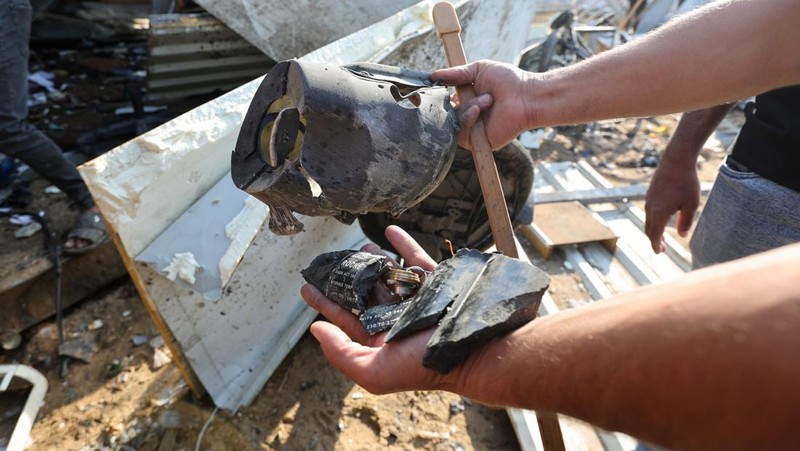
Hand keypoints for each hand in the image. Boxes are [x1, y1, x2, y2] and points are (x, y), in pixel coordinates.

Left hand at [301, 225, 456, 393]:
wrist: (472, 352)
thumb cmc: (422, 366)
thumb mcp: (373, 371)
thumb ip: (341, 353)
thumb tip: (316, 330)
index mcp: (380, 339)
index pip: (345, 317)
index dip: (324, 303)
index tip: (307, 286)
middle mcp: (396, 319)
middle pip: (365, 292)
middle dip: (347, 277)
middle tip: (330, 261)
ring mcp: (416, 299)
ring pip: (389, 275)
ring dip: (373, 260)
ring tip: (360, 247)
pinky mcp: (435, 283)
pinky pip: (416, 259)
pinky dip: (403, 244)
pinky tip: (389, 230)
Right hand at [432, 60, 534, 149]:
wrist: (526, 97)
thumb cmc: (508, 81)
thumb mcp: (478, 70)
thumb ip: (456, 73)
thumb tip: (433, 75)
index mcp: (467, 101)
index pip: (445, 103)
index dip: (442, 97)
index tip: (442, 88)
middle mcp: (468, 117)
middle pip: (446, 114)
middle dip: (457, 102)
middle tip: (471, 93)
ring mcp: (473, 130)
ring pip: (453, 123)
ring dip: (467, 108)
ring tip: (487, 100)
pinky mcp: (479, 143)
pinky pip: (461, 134)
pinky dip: (467, 120)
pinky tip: (477, 110)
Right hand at [644, 148, 700, 252]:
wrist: (676, 160)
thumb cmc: (686, 182)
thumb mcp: (691, 204)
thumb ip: (686, 222)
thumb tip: (682, 235)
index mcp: (659, 213)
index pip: (654, 235)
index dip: (656, 245)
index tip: (659, 253)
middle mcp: (650, 208)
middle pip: (649, 229)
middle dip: (654, 239)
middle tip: (662, 247)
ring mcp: (649, 199)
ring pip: (648, 220)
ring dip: (654, 229)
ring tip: (662, 235)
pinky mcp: (651, 193)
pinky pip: (650, 211)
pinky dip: (654, 219)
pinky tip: (663, 218)